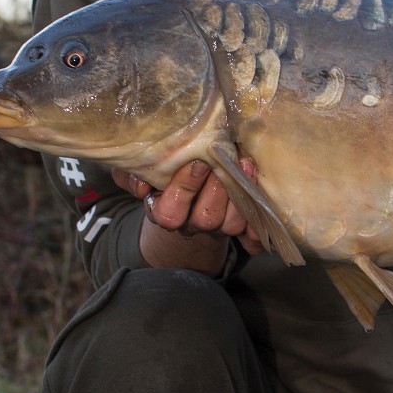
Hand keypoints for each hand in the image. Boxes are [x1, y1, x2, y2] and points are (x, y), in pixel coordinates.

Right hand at [113, 159, 265, 257]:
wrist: (193, 190)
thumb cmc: (166, 174)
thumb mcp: (144, 172)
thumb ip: (132, 174)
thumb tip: (141, 185)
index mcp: (165, 212)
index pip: (170, 212)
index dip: (184, 188)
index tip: (198, 162)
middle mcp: (191, 224)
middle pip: (205, 218)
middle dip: (216, 189)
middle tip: (226, 160)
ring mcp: (217, 227)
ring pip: (230, 223)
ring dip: (239, 194)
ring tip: (244, 164)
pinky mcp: (239, 227)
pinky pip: (250, 232)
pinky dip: (257, 218)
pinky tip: (260, 194)